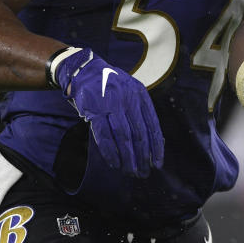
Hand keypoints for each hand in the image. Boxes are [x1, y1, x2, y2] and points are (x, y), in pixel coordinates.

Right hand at [54, 48, 164, 177]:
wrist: (86, 71)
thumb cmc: (112, 86)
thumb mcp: (131, 92)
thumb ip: (140, 112)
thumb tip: (153, 141)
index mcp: (141, 96)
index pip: (153, 126)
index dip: (156, 147)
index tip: (158, 163)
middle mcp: (129, 100)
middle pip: (139, 134)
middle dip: (142, 157)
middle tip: (143, 173)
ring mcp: (112, 105)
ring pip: (123, 137)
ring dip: (127, 158)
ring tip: (130, 172)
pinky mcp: (94, 111)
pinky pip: (104, 136)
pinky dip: (110, 152)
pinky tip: (114, 163)